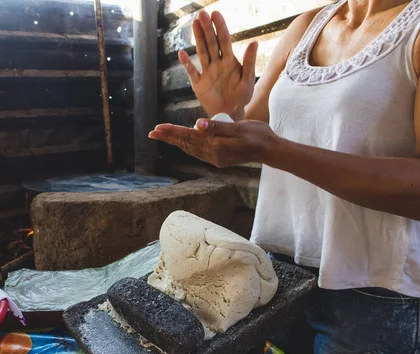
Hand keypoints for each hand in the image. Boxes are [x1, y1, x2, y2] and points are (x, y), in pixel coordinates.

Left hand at [149, 119, 281, 167]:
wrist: (270, 150)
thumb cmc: (258, 135)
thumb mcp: (239, 128)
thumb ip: (218, 127)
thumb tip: (197, 124)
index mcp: (216, 146)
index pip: (188, 137)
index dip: (172, 132)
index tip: (158, 128)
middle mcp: (213, 155)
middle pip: (186, 144)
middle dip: (169, 137)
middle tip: (152, 132)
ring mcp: (215, 159)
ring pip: (190, 149)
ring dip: (176, 142)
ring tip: (162, 136)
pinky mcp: (219, 159)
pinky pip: (198, 152)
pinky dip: (187, 146)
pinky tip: (182, 142)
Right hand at [180, 11, 257, 116]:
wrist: (231, 113)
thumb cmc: (241, 96)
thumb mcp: (248, 80)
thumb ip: (250, 61)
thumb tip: (254, 41)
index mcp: (230, 61)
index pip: (224, 40)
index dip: (220, 27)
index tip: (215, 14)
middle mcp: (217, 63)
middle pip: (211, 43)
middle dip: (206, 29)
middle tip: (202, 14)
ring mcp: (207, 72)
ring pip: (201, 52)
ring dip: (197, 39)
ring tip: (194, 24)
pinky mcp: (198, 84)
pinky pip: (191, 72)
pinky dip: (186, 63)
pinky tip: (182, 53)